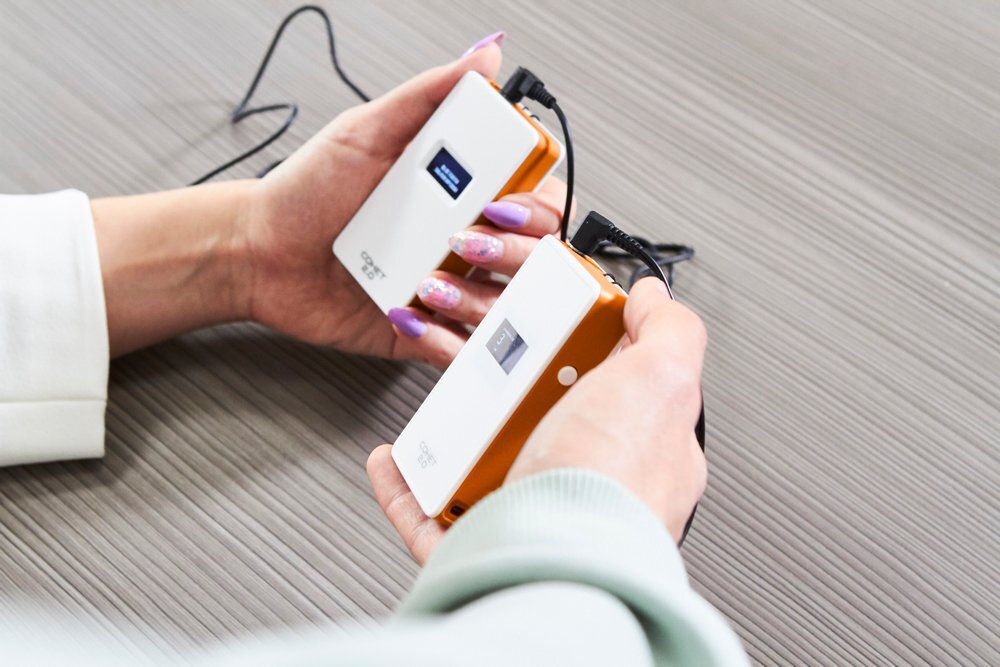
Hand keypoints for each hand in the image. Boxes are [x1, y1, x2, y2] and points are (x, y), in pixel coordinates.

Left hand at [240, 37, 569, 367]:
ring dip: (474, 297)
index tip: (505, 203)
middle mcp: (464, 243)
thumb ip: (429, 96)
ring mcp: (448, 291)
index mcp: (462, 194)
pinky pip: (462, 350)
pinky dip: (448, 342)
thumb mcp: (365, 132)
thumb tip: (484, 57)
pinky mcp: (425, 334)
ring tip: (427, 281)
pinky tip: (414, 314)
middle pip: (535, 257)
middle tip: (466, 241)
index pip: (535, 202)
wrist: (257, 252)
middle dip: (514, 254)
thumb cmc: (305, 192)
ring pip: (505, 307)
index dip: (536, 207)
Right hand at [368, 278, 707, 563]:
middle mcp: (586, 476)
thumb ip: (667, 329)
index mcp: (634, 441)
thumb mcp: (662, 380)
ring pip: (480, 457)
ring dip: (449, 424)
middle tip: (474, 346)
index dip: (569, 335)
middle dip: (496, 374)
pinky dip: (405, 485)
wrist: (562, 567)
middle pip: (532, 408)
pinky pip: (431, 510)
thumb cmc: (615, 485)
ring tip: (439, 395)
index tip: (536, 312)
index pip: (603, 372)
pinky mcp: (482, 542)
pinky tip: (397, 460)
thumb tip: (654, 297)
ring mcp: (533, 509)